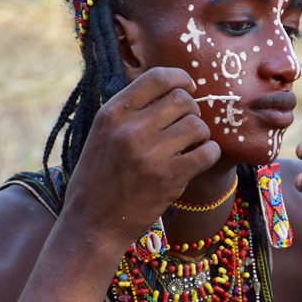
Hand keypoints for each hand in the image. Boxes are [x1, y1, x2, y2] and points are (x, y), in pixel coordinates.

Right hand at [63, 67, 220, 247]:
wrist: (91, 224)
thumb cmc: (97, 180)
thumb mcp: (102, 135)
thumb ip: (129, 113)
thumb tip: (168, 91)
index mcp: (112, 113)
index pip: (157, 78)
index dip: (181, 78)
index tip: (189, 87)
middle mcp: (131, 129)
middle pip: (183, 100)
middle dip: (192, 111)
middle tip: (187, 126)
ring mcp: (151, 154)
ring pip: (197, 125)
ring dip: (201, 135)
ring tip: (191, 146)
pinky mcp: (169, 178)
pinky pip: (207, 153)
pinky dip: (209, 154)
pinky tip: (200, 159)